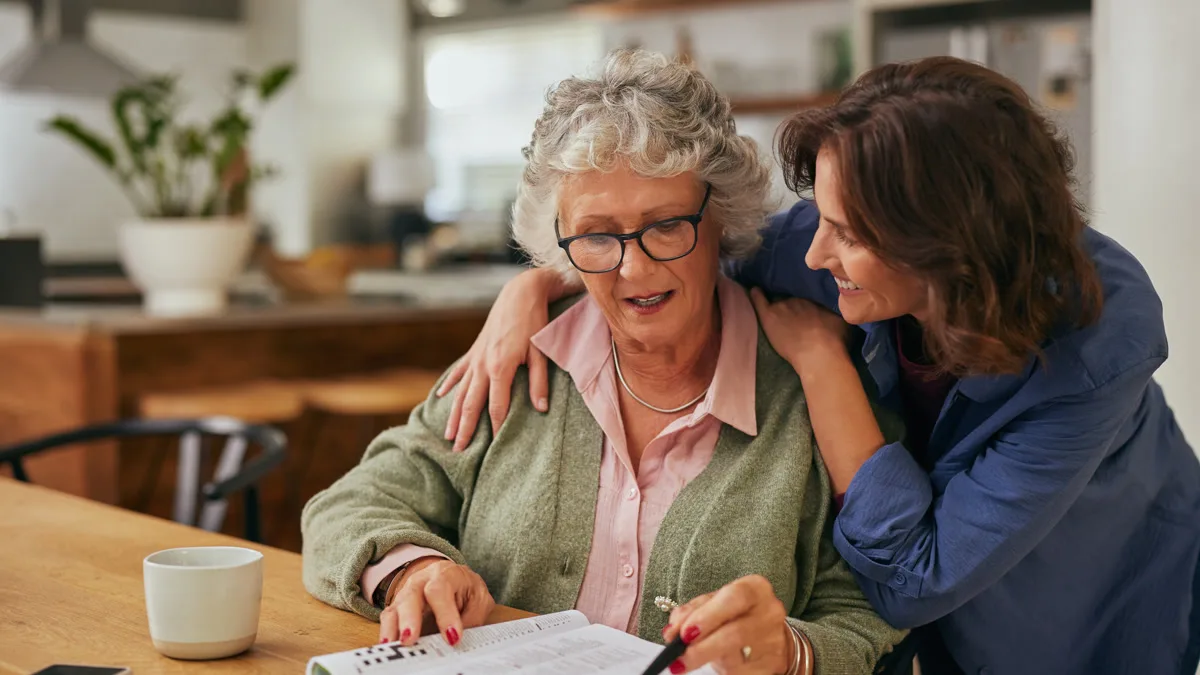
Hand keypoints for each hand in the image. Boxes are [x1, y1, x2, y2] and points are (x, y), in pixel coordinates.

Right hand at [378, 558, 495, 647]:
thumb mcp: (479, 598)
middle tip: (410, 639)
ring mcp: (406, 594)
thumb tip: (460, 637)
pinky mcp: (398, 609)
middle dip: (410, 618)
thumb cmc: (466, 588)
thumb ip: (473, 616)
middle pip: (411, 595)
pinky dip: (387, 632)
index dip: (445, 614)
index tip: (452, 637)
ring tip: (392, 645)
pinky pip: (389, 619)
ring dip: (394, 628)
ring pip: (396, 608)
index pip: (440, 590)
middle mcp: (421, 581)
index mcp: (445, 574)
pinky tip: (388, 645)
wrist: (451, 578)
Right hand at [436, 269, 555, 450]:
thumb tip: (541, 409)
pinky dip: (450, 386)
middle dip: (465, 429)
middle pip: (471, 405)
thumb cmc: (533, 322)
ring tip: (448, 435)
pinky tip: (440, 398)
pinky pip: (459, 372)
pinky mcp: (474, 350)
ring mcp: (476, 358)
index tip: (494, 447)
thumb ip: (540, 382)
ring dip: (454, 415)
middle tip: (458, 452)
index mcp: (501, 368)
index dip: (496, 428)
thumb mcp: (540, 352)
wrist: (519, 294)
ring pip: (461, 392)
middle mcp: (483, 365)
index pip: (497, 407)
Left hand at [663, 575, 796, 674]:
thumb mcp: (714, 603)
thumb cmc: (736, 614)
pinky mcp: (772, 665)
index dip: (708, 616)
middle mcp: (769, 613)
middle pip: (735, 633)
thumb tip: (672, 631)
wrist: (770, 635)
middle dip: (702, 647)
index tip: (684, 633)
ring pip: (736, 657)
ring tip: (686, 662)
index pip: (734, 597)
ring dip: (706, 660)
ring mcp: (773, 641)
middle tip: (679, 656)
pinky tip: (713, 665)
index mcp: (756, 589)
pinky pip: (740, 672)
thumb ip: (692, 611)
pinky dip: (721, 670)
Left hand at [749, 288, 849, 373]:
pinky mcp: (769, 316)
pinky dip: (756, 294)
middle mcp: (798, 297)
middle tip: (793, 309)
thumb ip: (837, 309)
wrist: (820, 355)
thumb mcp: (843, 319)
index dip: (804, 298)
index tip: (804, 304)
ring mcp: (782, 306)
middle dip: (791, 300)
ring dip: (775, 299)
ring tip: (773, 300)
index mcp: (815, 297)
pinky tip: (753, 289)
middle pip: (790, 296)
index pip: (805, 293)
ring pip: (776, 299)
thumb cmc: (835, 340)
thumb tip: (838, 303)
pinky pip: (759, 300)